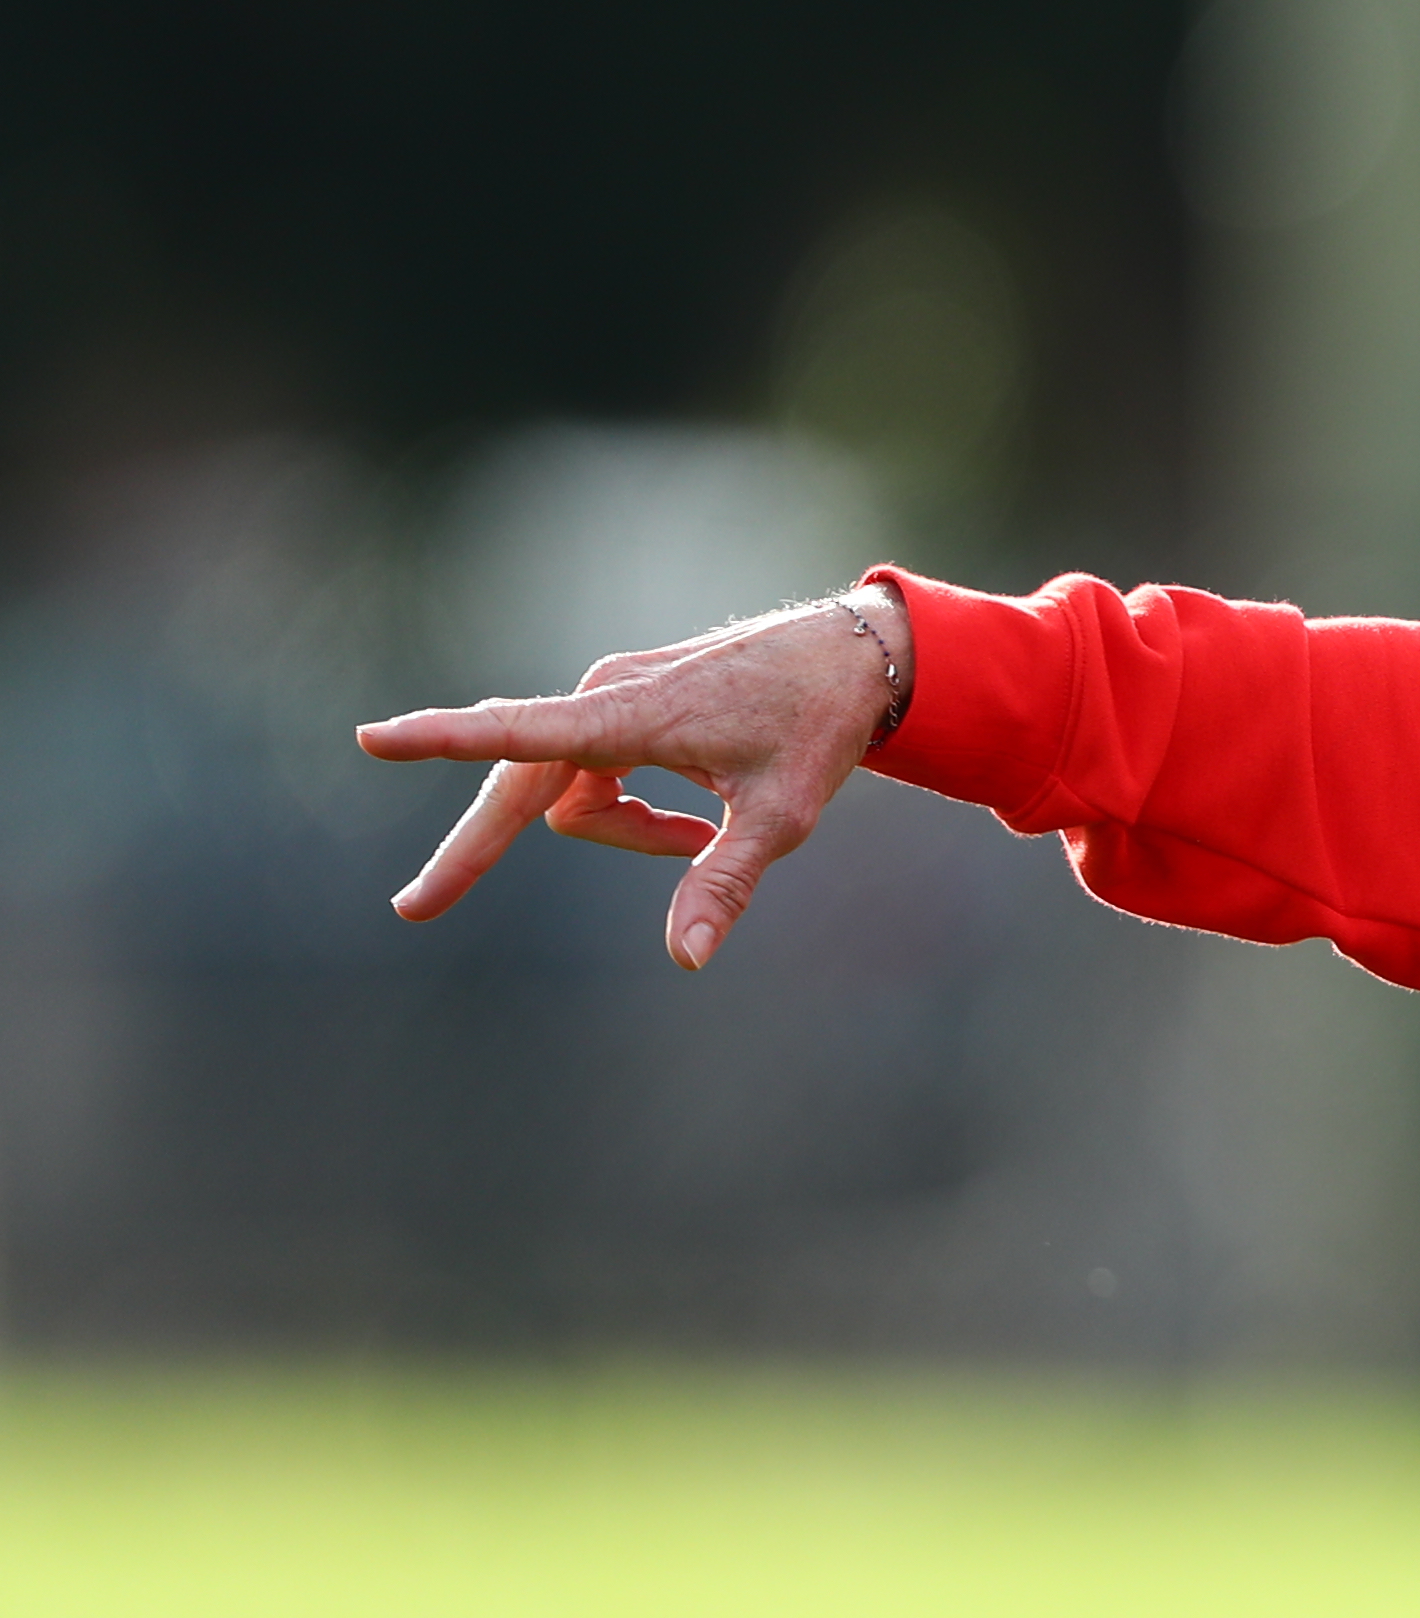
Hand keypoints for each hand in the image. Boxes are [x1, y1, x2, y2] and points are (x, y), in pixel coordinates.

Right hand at [355, 590, 904, 969]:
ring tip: (702, 836)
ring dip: (625, 833)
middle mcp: (602, 698)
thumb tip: (686, 959)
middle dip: (482, 850)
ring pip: (574, 798)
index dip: (441, 739)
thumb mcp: (781, 815)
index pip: (515, 731)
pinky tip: (695, 821)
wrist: (850, 659)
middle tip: (414, 910)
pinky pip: (598, 782)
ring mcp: (608, 700)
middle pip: (521, 791)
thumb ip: (723, 882)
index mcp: (626, 715)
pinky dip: (635, 814)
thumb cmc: (817, 727)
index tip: (371, 739)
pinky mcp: (621, 708)